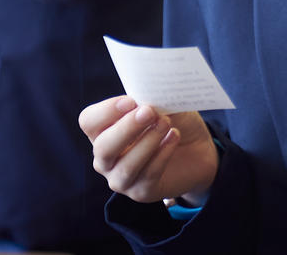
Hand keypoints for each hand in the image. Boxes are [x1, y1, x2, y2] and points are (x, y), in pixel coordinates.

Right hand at [79, 96, 219, 205]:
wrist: (197, 150)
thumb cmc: (172, 122)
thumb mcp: (163, 104)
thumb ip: (151, 99)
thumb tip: (148, 95)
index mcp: (103, 131)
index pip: (89, 121)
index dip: (106, 111)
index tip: (131, 101)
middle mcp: (106, 158)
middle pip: (103, 147)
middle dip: (127, 128)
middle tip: (149, 112)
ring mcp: (121, 178)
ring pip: (126, 166)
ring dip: (147, 142)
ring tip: (166, 123)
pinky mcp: (141, 192)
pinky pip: (148, 175)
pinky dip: (162, 154)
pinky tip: (174, 137)